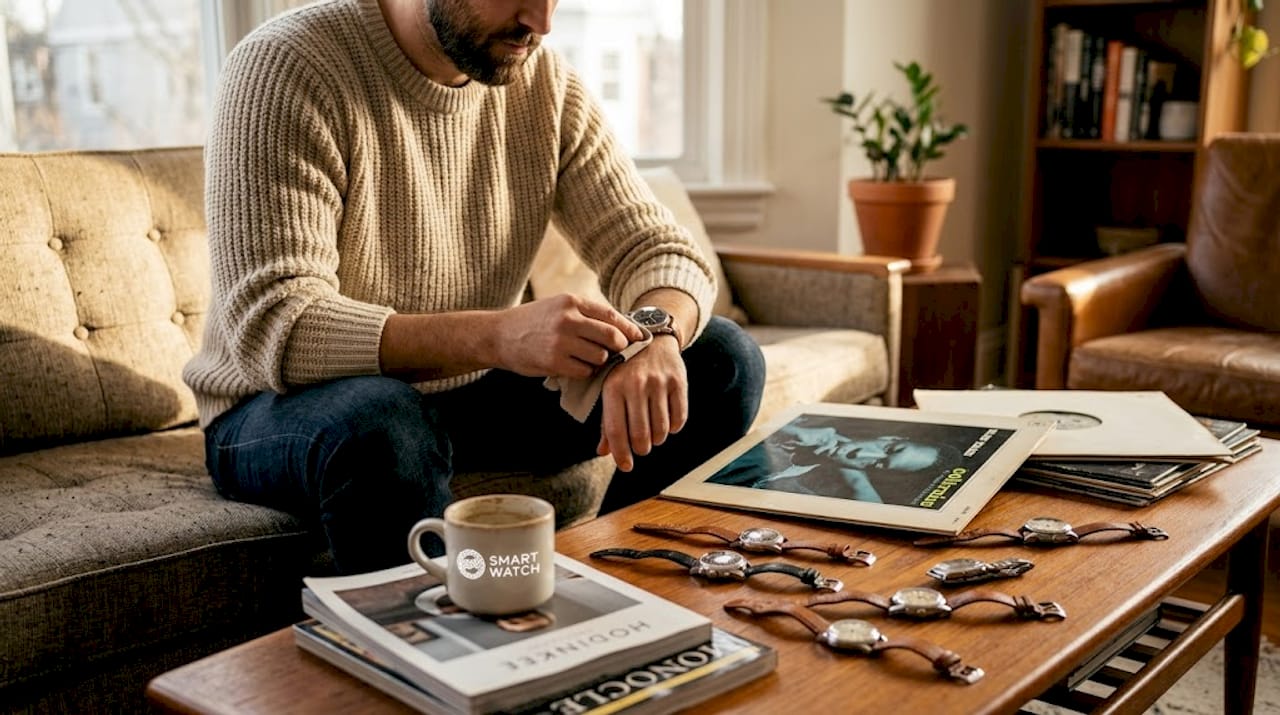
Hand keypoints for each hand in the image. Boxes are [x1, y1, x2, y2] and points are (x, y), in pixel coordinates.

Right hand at [492, 294, 644, 378]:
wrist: (498, 336)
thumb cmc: (534, 322)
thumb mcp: (559, 306)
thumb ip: (586, 314)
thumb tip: (623, 326)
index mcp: (572, 301)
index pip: (612, 316)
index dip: (630, 329)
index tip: (639, 338)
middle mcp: (568, 319)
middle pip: (611, 337)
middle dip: (618, 347)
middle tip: (615, 352)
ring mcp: (561, 341)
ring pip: (600, 356)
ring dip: (598, 361)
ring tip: (585, 358)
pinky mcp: (554, 362)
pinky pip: (585, 371)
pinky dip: (584, 371)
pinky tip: (573, 366)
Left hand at [596, 336, 687, 470]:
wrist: (651, 337)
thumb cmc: (625, 369)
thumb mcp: (610, 389)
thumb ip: (607, 421)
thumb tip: (604, 452)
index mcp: (613, 388)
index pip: (615, 431)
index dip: (621, 454)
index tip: (626, 466)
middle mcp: (635, 385)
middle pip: (640, 435)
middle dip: (641, 449)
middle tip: (641, 448)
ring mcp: (658, 382)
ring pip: (661, 430)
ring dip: (657, 439)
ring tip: (653, 434)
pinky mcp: (678, 381)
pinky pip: (679, 418)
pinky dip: (674, 428)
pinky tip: (668, 423)